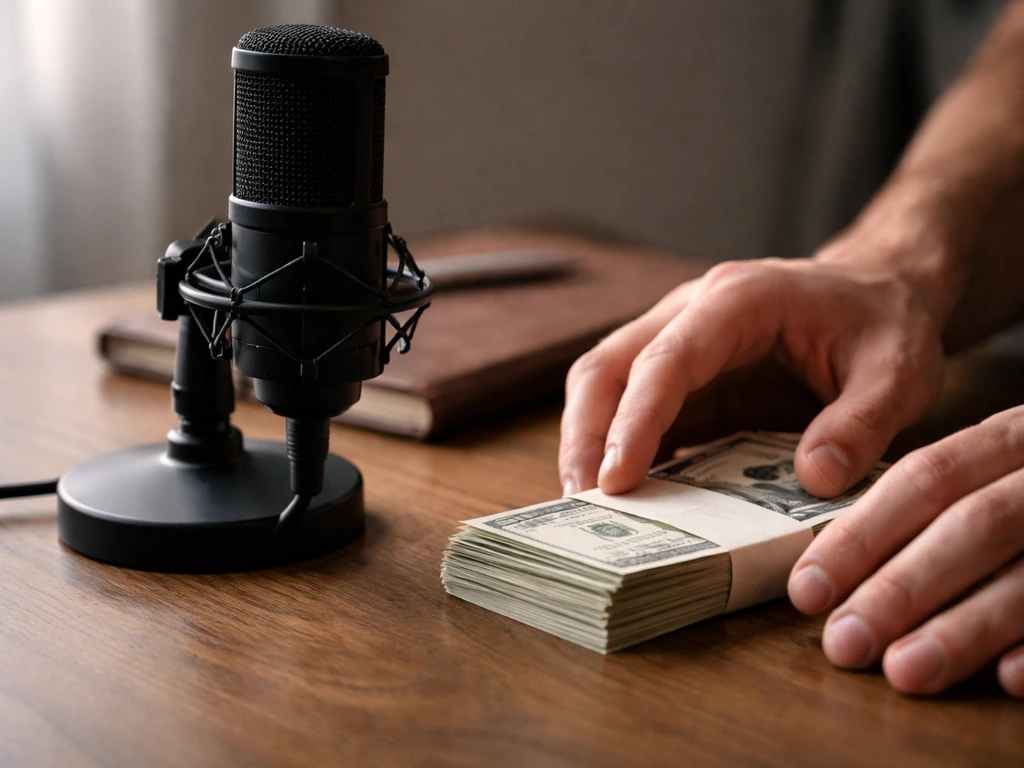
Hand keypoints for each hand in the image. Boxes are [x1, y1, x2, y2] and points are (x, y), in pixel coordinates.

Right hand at [558, 251, 945, 497]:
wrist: (876, 295)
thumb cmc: (884, 324)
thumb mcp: (898, 372)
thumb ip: (861, 424)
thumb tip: (812, 480)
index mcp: (738, 300)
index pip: (665, 359)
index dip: (636, 420)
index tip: (617, 479)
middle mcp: (691, 312)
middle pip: (607, 366)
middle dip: (587, 435)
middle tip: (583, 502)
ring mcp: (677, 340)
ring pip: (603, 384)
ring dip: (588, 442)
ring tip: (588, 506)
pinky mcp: (682, 377)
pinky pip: (631, 409)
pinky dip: (618, 450)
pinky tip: (623, 496)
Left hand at [788, 408, 1023, 696]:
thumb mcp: (997, 467)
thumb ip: (932, 507)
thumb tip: (831, 572)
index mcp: (1011, 438)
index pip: (925, 479)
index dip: (862, 535)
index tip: (809, 590)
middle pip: (973, 524)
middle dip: (903, 586)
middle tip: (846, 643)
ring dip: (966, 627)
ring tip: (906, 670)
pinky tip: (1009, 680)